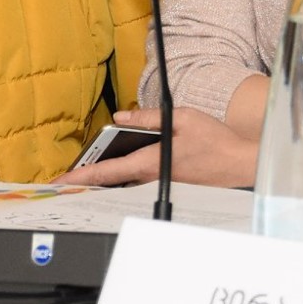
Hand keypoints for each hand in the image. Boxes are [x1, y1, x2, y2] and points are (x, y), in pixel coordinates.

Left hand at [60, 107, 259, 189]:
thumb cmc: (215, 141)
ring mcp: (160, 186)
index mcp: (150, 162)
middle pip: (112, 183)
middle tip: (65, 180)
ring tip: (84, 175)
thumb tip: (121, 116)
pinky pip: (139, 185)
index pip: (107, 172)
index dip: (82, 176)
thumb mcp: (180, 117)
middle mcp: (151, 179)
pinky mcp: (169, 187)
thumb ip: (147, 117)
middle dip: (88, 181)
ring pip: (125, 185)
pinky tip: (118, 172)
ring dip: (105, 181)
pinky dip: (124, 180)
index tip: (61, 181)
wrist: (241, 164)